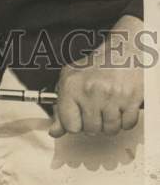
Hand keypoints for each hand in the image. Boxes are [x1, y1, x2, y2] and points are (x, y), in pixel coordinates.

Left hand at [50, 17, 143, 137]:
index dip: (75, 124)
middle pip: (91, 130)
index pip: (69, 125)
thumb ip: (61, 108)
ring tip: (108, 105)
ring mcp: (111, 95)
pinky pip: (127, 125)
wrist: (121, 52)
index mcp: (72, 86)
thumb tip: (54, 131)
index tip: (79, 117)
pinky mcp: (130, 99)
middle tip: (96, 107)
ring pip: (110, 130)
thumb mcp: (70, 81)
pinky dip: (125, 119)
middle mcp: (90, 91)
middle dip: (94, 123)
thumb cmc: (95, 66)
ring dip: (110, 122)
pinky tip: (120, 105)